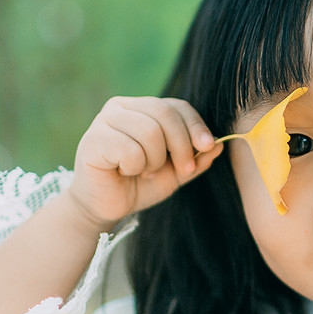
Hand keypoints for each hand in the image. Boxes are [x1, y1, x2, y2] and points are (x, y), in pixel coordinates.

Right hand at [66, 96, 222, 231]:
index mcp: (142, 107)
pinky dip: (134, 167)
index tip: (207, 147)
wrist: (105, 207)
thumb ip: (196, 159)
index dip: (196, 126)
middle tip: (181, 170)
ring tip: (145, 171)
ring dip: (155, 161)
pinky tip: (124, 171)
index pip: (177, 106)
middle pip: (166, 115)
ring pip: (149, 132)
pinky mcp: (93, 139)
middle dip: (181, 146)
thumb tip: (219, 144)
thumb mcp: (175, 173)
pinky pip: (129, 149)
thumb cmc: (139, 185)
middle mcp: (122, 107)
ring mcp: (104, 120)